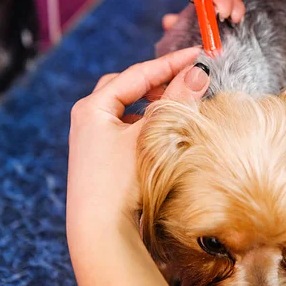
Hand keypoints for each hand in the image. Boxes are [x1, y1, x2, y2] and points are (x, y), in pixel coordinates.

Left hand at [66, 48, 209, 230]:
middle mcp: (87, 119)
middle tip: (186, 80)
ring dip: (151, 104)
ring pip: (126, 109)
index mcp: (92, 107)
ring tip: (175, 105)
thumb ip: (175, 102)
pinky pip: (124, 129)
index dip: (171, 63)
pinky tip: (160, 133)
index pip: (137, 74)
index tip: (198, 53)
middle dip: (157, 81)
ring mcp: (90, 139)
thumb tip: (198, 72)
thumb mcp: (150, 137)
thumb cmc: (120, 182)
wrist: (99, 231)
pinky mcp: (98, 157)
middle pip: (126, 87)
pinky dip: (144, 125)